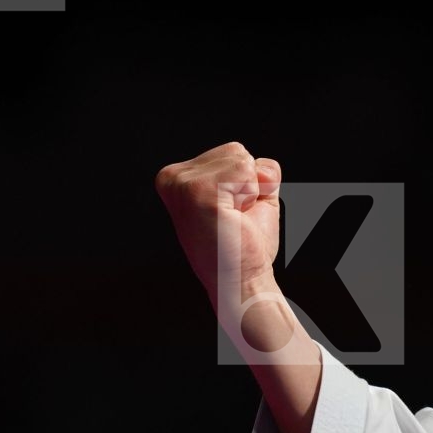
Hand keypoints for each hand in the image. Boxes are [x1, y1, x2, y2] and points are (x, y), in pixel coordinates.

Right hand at [154, 141, 282, 304]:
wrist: (242, 280)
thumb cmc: (245, 244)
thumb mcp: (252, 196)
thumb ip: (256, 169)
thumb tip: (260, 168)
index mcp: (177, 177)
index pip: (234, 152)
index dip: (247, 184)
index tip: (230, 214)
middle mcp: (172, 177)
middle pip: (238, 152)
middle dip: (250, 185)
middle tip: (234, 219)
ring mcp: (182, 184)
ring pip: (243, 160)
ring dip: (251, 193)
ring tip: (232, 219)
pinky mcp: (197, 192)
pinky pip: (245, 171)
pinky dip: (252, 196)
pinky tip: (233, 218)